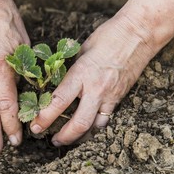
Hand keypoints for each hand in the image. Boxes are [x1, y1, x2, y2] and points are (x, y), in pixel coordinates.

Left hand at [30, 15, 154, 145]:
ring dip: (80, 137)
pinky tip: (87, 130)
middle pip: (78, 123)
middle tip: (52, 140)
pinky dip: (95, 128)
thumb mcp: (81, 52)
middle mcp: (96, 89)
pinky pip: (106, 120)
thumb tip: (59, 84)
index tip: (35, 126)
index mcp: (81, 74)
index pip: (59, 102)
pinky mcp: (120, 98)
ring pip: (94, 127)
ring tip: (68, 140)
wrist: (139, 33)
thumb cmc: (107, 36)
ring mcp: (110, 96)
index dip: (44, 117)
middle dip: (63, 137)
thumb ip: (71, 72)